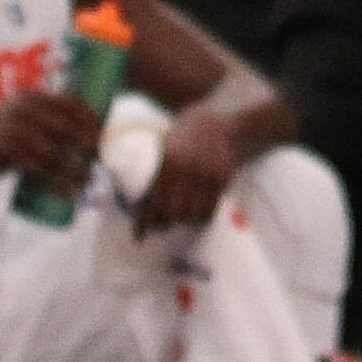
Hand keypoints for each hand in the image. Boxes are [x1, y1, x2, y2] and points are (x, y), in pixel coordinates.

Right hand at [0, 84, 106, 198]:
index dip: (90, 118)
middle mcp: (26, 113)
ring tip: (90, 179)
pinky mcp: (11, 157)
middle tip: (102, 158)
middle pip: (68, 129)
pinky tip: (71, 191)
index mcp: (32, 98)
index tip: (103, 132)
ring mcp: (18, 134)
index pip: (70, 104)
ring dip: (77, 169)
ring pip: (57, 154)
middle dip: (89, 144)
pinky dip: (59, 184)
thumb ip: (41, 110)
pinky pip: (42, 173)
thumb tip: (77, 119)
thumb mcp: (17, 108)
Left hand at [131, 103, 241, 239]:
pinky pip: (209, 210)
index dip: (144, 222)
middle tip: (162, 224)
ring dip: (183, 220)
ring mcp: (206, 174)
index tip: (139, 237)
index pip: (152, 200)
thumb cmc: (181, 140)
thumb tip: (141, 211)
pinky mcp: (222, 179)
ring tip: (180, 217)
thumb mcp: (163, 152)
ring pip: (191, 214)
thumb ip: (154, 178)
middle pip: (172, 212)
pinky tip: (196, 214)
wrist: (215, 124)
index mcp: (167, 161)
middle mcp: (186, 169)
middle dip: (165, 223)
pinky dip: (200, 217)